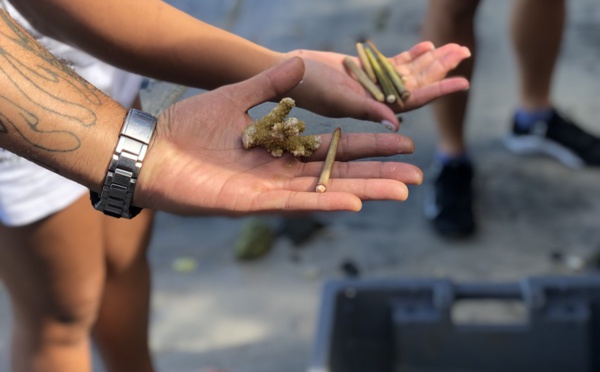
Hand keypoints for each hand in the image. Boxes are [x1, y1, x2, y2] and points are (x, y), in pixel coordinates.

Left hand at [137, 57, 421, 214]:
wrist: (148, 149)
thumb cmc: (187, 127)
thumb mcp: (236, 97)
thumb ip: (271, 83)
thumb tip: (302, 61)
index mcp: (280, 150)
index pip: (334, 150)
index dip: (366, 147)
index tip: (400, 139)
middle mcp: (280, 173)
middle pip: (338, 174)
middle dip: (377, 173)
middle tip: (415, 174)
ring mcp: (267, 190)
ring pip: (324, 191)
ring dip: (363, 190)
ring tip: (400, 190)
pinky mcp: (249, 203)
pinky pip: (292, 203)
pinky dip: (324, 201)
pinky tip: (354, 201)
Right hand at [286, 42, 470, 129]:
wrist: (286, 73)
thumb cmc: (306, 87)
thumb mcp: (337, 98)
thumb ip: (367, 110)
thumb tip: (397, 123)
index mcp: (373, 109)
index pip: (412, 100)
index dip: (438, 90)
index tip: (463, 82)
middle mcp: (375, 98)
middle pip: (415, 84)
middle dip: (440, 69)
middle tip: (464, 52)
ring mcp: (370, 84)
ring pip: (407, 72)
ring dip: (430, 60)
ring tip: (455, 47)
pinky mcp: (363, 71)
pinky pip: (391, 63)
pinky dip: (409, 55)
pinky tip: (426, 45)